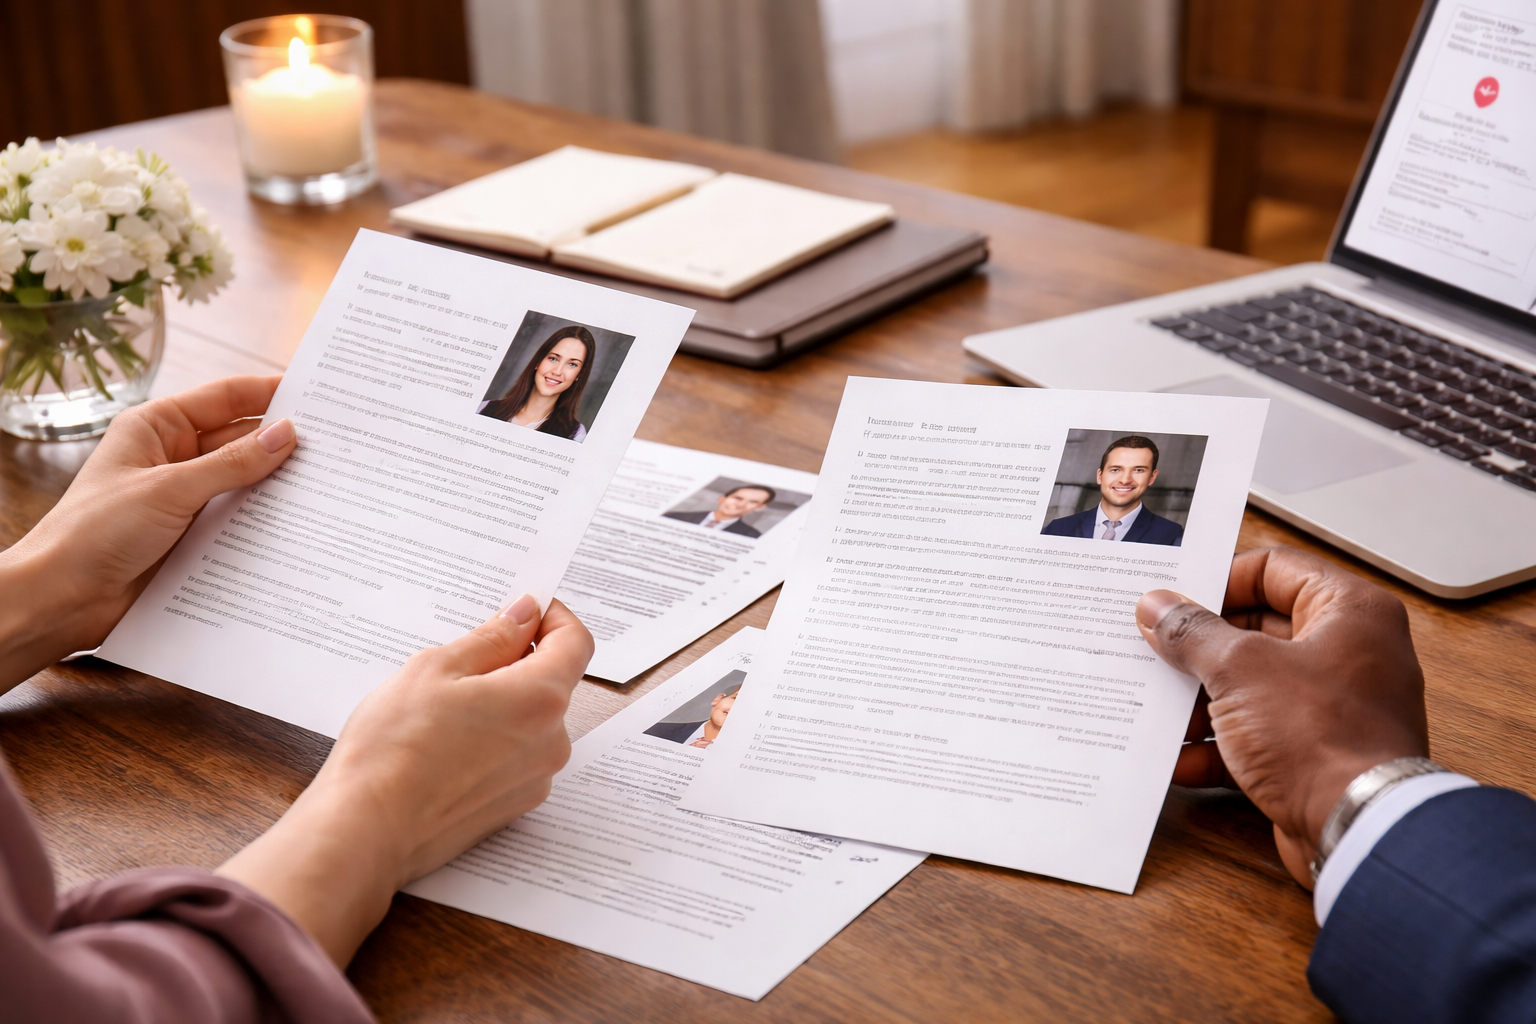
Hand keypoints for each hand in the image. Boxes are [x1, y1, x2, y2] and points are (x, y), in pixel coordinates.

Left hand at [0, 376, 296, 688]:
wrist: (62, 599)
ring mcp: (184, 497)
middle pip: (240, 439)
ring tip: (325, 483)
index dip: (270, 393)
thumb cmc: (94, 533)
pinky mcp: (193, 535)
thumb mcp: (168, 490)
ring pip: (243, 481)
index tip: (317, 395)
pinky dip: (264, 520)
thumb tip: (285, 435)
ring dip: (276, 484)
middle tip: (334, 444)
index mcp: (156, 428)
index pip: (225, 398)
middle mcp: (173, 457)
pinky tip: (297, 523)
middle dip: (281, 441)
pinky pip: (238, 518)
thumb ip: (231, 463)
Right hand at [218, 596, 593, 966]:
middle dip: (518, 663)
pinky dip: (494, 741)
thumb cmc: (393, 747)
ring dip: (503, 704)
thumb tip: (525, 615)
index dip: (554, 617)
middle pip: (552, 683)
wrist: (367, 829)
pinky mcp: (514, 806)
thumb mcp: (436, 668)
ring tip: (443, 710)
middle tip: (463, 661)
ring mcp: (536, 778)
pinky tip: (446, 744)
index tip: (527, 610)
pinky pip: (516, 756)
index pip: (576, 643)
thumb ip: (492, 639)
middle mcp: (552, 741)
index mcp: (540, 698)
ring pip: (532, 722)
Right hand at [1135, 546, 1428, 887]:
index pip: (1273, 569)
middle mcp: (1349, 653)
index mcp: (1349, 612)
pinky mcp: (1315, 753)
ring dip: (1201, 698)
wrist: (1358, 829)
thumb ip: (1192, 633)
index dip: (1219, 580)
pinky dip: (1217, 745)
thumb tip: (1159, 608)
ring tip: (1157, 704)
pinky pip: (1256, 736)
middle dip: (1200, 646)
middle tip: (1154, 648)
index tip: (1174, 600)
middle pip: (1257, 629)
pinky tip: (1179, 757)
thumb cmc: (1324, 739)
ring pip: (1251, 686)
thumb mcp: (1240, 669)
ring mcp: (1332, 706)